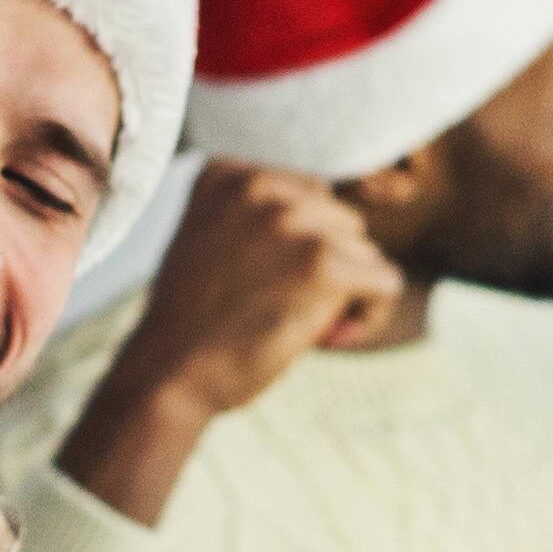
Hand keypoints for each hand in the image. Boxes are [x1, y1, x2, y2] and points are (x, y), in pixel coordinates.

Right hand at [55, 159, 409, 526]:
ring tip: (294, 325)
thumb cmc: (193, 325)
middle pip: (341, 221)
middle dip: (326, 268)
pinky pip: (385, 281)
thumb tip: (341, 217)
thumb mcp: (212, 243)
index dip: (300, 248)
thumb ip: (258, 219)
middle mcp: (260, 186)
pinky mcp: (322, 264)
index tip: (266, 284)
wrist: (166, 377)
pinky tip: (328, 338)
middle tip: (279, 310)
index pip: (310, 197)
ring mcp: (292, 222)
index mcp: (228, 174)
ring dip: (343, 295)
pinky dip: (370, 315)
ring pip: (364, 252)